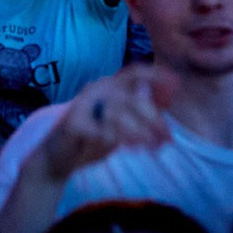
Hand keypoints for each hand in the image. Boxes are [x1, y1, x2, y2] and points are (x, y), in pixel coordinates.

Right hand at [41, 67, 176, 184]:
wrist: (56, 159)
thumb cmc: (91, 139)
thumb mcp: (119, 124)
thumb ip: (138, 111)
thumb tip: (165, 101)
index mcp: (107, 86)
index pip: (134, 72)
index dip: (156, 75)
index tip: (176, 83)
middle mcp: (94, 90)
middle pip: (132, 98)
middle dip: (154, 119)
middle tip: (166, 138)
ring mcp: (82, 105)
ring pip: (120, 113)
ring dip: (141, 132)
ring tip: (153, 147)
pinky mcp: (73, 124)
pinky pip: (104, 130)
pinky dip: (121, 140)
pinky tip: (131, 149)